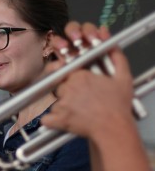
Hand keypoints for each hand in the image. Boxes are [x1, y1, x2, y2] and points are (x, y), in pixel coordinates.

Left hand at [41, 22, 133, 139]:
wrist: (115, 130)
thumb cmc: (118, 106)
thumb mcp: (123, 77)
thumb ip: (116, 56)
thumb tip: (108, 40)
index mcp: (79, 75)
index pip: (65, 72)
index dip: (70, 79)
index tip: (76, 86)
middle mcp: (68, 87)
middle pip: (58, 86)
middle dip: (66, 92)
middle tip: (80, 100)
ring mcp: (61, 103)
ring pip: (54, 101)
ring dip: (61, 106)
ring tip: (77, 111)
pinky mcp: (58, 119)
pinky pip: (47, 119)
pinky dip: (52, 122)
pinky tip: (63, 122)